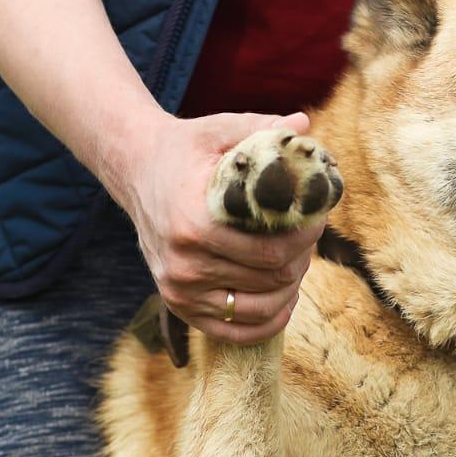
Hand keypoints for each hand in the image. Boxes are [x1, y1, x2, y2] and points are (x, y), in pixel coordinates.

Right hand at [113, 110, 324, 343]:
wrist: (135, 171)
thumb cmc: (185, 150)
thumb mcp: (219, 130)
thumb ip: (261, 128)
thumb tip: (303, 124)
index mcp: (194, 224)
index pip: (271, 252)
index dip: (306, 238)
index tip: (319, 218)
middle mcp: (183, 265)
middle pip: (270, 279)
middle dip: (302, 258)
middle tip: (310, 236)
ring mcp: (179, 291)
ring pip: (259, 308)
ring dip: (289, 288)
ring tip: (297, 262)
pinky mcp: (179, 307)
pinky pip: (233, 332)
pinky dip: (266, 322)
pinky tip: (284, 300)